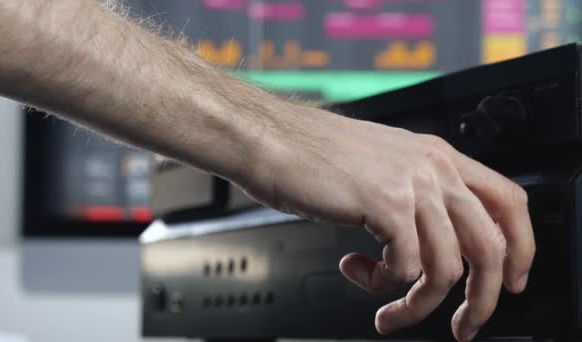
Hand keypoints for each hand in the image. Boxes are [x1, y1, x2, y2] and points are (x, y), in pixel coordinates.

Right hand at [238, 105, 534, 341]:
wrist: (268, 138)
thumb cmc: (311, 154)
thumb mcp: (379, 165)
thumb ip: (411, 194)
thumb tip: (429, 242)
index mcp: (437, 155)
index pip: (509, 201)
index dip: (521, 248)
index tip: (512, 281)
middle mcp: (433, 167)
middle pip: (492, 246)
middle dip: (483, 299)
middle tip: (462, 325)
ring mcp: (412, 184)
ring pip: (447, 269)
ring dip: (418, 304)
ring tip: (388, 309)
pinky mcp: (384, 204)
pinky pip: (403, 268)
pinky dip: (380, 283)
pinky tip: (355, 267)